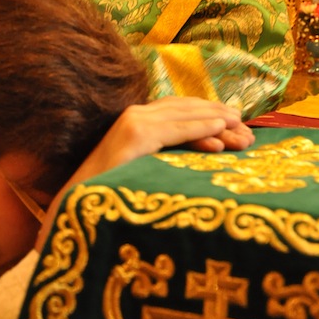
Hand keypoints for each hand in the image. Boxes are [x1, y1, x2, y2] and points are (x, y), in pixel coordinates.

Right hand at [36, 97, 253, 251]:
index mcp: (135, 122)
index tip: (235, 121)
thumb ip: (167, 156)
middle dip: (217, 115)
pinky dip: (200, 127)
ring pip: (183, 115)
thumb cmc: (109, 197)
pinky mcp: (133, 136)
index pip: (178, 109)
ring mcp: (131, 123)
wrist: (72, 209)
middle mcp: (133, 116)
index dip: (207, 111)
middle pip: (185, 108)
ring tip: (241, 128)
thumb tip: (209, 150)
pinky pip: (175, 129)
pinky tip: (220, 131)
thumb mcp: (146, 169)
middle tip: (246, 127)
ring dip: (216, 120)